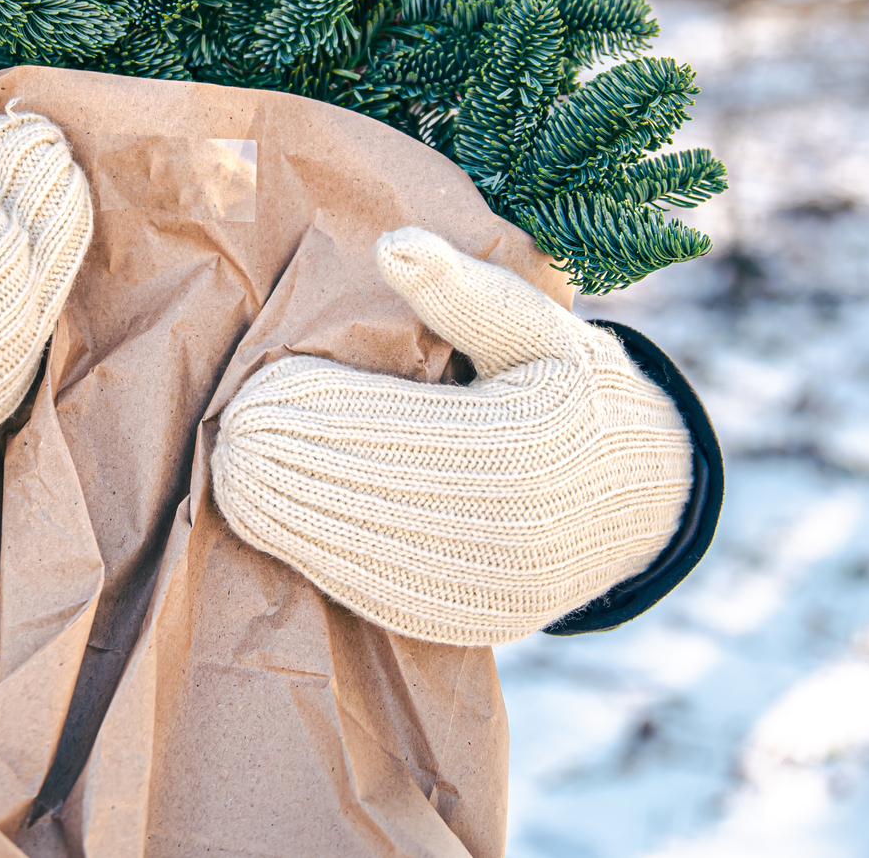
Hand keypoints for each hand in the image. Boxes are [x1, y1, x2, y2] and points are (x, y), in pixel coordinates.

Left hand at [212, 226, 693, 645]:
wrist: (639, 489)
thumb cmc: (568, 382)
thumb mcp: (533, 322)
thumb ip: (461, 287)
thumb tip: (393, 243)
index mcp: (537, 443)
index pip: (405, 427)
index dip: (326, 411)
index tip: (260, 386)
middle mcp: (521, 530)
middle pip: (379, 497)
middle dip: (294, 468)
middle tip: (229, 438)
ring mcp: (501, 592)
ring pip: (373, 560)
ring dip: (291, 523)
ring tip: (233, 480)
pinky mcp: (478, 624)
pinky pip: (385, 601)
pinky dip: (322, 562)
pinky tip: (275, 525)